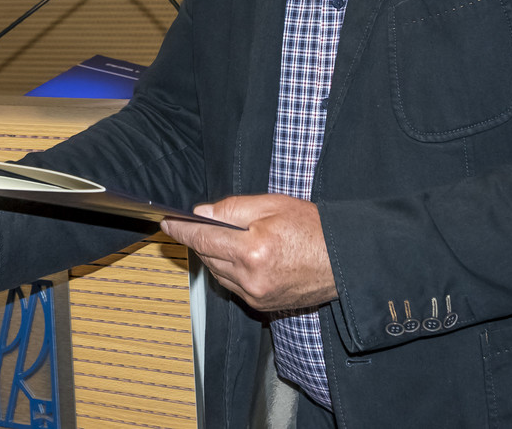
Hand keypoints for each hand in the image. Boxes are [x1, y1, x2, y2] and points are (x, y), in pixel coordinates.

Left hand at [160, 194, 335, 312]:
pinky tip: (240, 256)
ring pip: (219, 274)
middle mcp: (251, 279)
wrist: (344, 259)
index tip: (167, 222)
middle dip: (201, 240)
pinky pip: (233, 286)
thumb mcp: (272, 206)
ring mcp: (257, 296)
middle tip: (199, 224)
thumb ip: (232, 209)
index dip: (182, 230)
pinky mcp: (263, 305)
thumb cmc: (313, 228)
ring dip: (215, 256)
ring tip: (224, 238)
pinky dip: (229, 271)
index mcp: (252, 251)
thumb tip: (201, 213)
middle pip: (208, 258)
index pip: (204, 239)